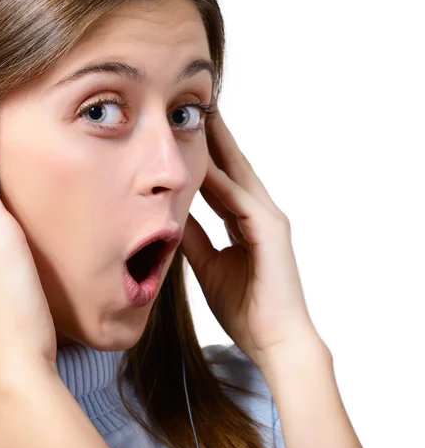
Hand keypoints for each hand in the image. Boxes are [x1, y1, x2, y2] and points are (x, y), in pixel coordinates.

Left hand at [180, 110, 322, 369]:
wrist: (272, 340)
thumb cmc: (244, 306)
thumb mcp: (208, 264)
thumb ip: (194, 237)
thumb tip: (173, 215)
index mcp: (245, 221)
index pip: (222, 179)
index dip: (206, 155)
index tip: (185, 132)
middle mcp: (259, 213)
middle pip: (233, 167)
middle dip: (216, 137)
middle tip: (197, 107)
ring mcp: (268, 220)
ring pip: (239, 175)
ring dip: (221, 146)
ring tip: (203, 117)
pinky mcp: (271, 232)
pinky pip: (240, 202)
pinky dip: (222, 183)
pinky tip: (204, 165)